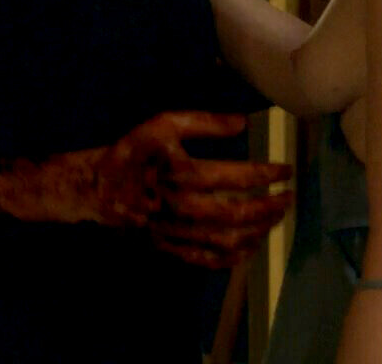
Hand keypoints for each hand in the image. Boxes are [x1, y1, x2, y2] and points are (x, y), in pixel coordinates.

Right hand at [101, 111, 292, 266]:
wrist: (93, 189)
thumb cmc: (130, 153)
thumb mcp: (162, 125)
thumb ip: (204, 122)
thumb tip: (243, 122)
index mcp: (184, 176)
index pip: (239, 178)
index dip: (268, 174)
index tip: (286, 170)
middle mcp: (184, 208)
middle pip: (239, 215)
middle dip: (270, 207)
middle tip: (289, 198)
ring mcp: (177, 233)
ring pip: (227, 241)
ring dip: (258, 231)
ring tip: (276, 218)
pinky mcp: (168, 249)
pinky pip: (206, 260)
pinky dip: (233, 257)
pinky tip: (250, 247)